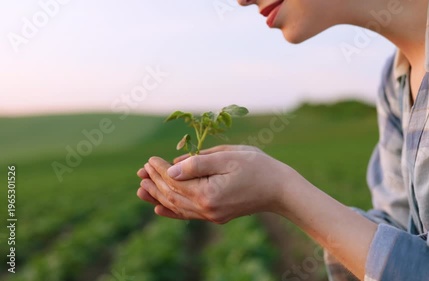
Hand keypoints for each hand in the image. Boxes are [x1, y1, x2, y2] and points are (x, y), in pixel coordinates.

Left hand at [136, 145, 261, 205]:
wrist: (280, 190)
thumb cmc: (258, 167)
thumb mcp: (228, 157)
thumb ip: (197, 163)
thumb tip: (171, 168)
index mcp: (208, 194)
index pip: (174, 181)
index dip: (159, 170)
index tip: (149, 159)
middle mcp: (207, 209)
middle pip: (172, 196)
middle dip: (155, 182)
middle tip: (141, 170)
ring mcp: (212, 215)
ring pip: (177, 206)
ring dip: (158, 196)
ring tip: (141, 188)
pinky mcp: (216, 215)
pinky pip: (188, 214)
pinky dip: (172, 210)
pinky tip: (159, 208)